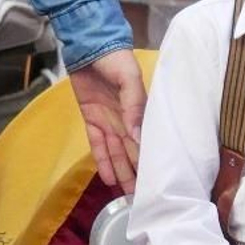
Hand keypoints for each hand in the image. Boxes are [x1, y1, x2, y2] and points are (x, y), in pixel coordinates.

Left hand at [69, 50, 144, 194]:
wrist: (89, 44)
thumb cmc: (114, 58)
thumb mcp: (129, 77)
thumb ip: (133, 106)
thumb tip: (138, 137)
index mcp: (139, 111)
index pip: (145, 142)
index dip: (149, 162)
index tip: (156, 183)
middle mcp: (125, 120)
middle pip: (131, 153)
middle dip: (137, 175)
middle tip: (143, 199)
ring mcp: (107, 121)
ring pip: (115, 153)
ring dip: (121, 173)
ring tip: (126, 196)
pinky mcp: (91, 119)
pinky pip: (97, 144)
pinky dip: (102, 160)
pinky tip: (108, 177)